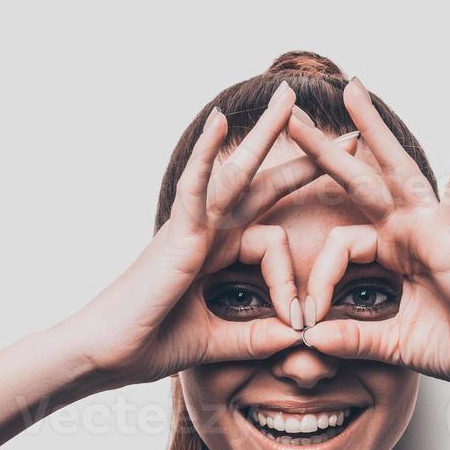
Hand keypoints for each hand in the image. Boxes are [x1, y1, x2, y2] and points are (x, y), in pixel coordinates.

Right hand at [67, 81, 327, 389]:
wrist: (106, 354)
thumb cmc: (149, 344)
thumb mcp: (217, 342)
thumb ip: (255, 338)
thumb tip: (297, 338)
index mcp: (216, 254)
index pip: (272, 240)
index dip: (292, 280)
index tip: (301, 318)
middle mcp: (207, 232)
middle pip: (260, 183)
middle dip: (301, 158)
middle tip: (343, 133)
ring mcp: (191, 227)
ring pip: (235, 171)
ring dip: (265, 133)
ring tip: (288, 95)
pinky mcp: (176, 233)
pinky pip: (194, 185)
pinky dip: (207, 153)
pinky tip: (220, 121)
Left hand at [287, 80, 449, 389]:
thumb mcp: (391, 343)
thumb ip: (352, 339)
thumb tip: (308, 341)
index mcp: (392, 253)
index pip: (340, 247)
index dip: (318, 281)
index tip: (305, 319)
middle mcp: (409, 231)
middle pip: (358, 182)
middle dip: (325, 151)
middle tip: (292, 118)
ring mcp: (432, 227)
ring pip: (396, 169)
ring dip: (374, 128)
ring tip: (354, 88)